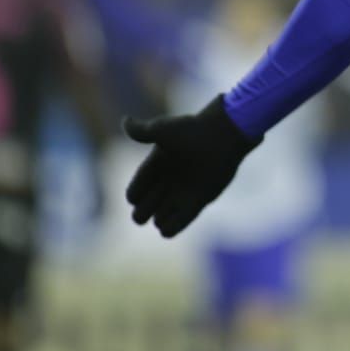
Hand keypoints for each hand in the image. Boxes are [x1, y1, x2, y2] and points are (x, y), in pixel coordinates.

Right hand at [123, 94, 260, 237]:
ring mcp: (182, 193)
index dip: (133, 195)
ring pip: (160, 217)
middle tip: (148, 206)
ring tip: (161, 213)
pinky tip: (166, 226)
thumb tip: (125, 121)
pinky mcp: (198, 201)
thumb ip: (141, 131)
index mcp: (156, 167)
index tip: (138, 192)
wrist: (224, 134)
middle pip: (144, 208)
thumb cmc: (193, 131)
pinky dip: (170, 228)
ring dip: (158, 219)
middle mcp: (167, 182)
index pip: (134, 192)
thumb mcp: (163, 130)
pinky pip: (179, 223)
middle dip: (141, 212)